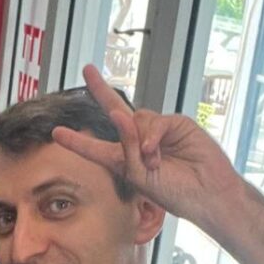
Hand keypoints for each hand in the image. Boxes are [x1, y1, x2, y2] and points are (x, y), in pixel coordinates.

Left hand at [53, 64, 242, 230]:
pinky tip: (155, 151)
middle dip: (101, 89)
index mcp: (125, 160)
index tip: (57, 133)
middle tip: (87, 69)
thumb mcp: (139, 175)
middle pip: (116, 110)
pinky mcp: (175, 124)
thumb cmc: (174, 192)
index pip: (97, 147)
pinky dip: (152, 135)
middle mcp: (139, 141)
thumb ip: (126, 148)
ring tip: (153, 162)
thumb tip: (120, 115)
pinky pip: (155, 120)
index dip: (78, 140)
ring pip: (136, 119)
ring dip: (139, 140)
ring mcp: (158, 131)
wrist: (206, 194)